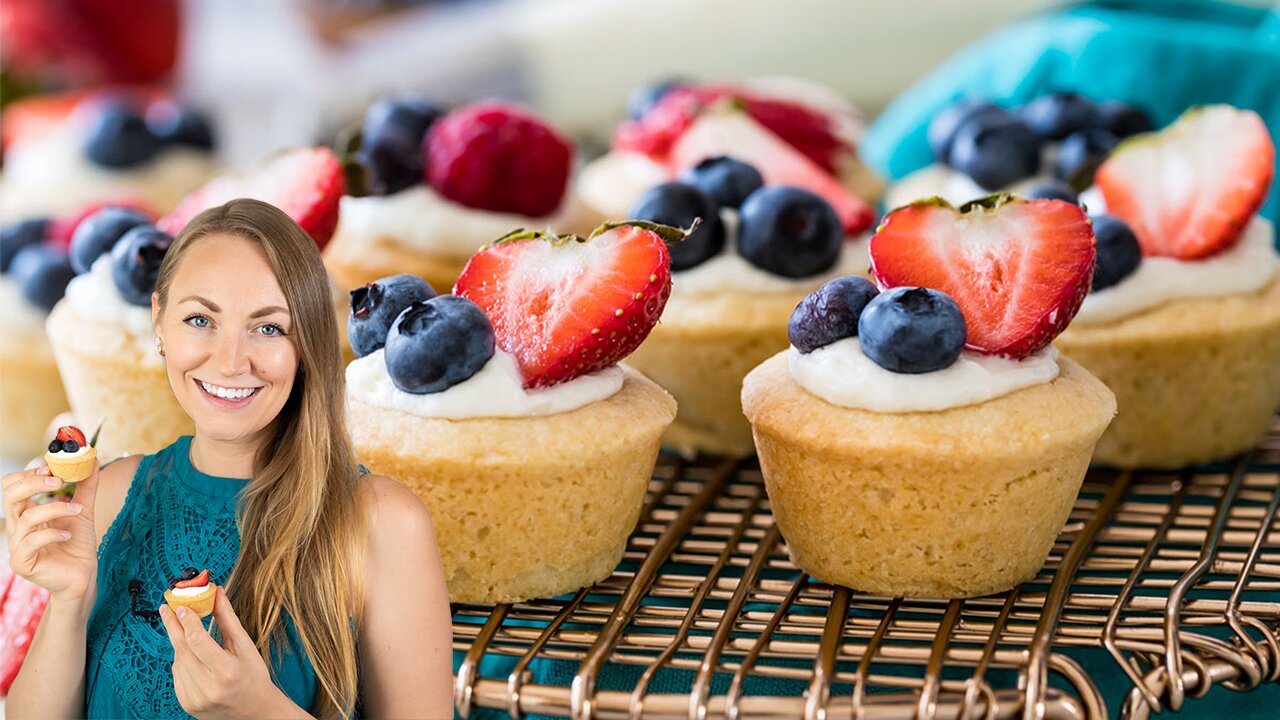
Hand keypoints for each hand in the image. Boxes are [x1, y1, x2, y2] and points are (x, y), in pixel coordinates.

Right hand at [3, 463, 99, 605]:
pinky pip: (31, 542)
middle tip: (58, 481)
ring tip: (77, 510)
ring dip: (55, 508)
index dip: (27, 474)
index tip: (51, 467)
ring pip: (26, 518)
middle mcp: (17, 528)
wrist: (83, 575)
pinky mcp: (23, 563)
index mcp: (25, 513)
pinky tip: (68, 535)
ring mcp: (17, 546)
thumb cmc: (77, 544)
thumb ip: (86, 486)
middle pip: (10, 496)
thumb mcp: (83, 510)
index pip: (11, 486)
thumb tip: (92, 460)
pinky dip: (52, 534)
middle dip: (34, 483)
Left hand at [159, 588, 303, 718]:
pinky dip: (182, 660)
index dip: (187, 621)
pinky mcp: (187, 703)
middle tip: (167, 609)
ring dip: (180, 644)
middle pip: (182, 649)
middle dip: (173, 626)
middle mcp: (209, 687)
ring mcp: (195, 698)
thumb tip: (216, 594)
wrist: (254, 710)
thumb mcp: (245, 646)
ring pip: (178, 661)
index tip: (181, 606)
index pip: (197, 640)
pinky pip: (177, 674)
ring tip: (188, 633)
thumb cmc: (253, 676)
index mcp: (227, 671)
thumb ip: (227, 619)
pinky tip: (192, 655)